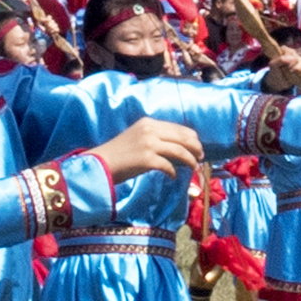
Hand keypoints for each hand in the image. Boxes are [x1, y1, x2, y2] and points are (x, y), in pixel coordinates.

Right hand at [83, 118, 204, 179]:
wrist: (100, 163)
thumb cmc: (119, 154)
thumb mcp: (138, 137)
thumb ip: (156, 138)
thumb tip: (178, 148)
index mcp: (149, 123)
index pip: (179, 128)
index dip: (192, 138)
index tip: (198, 148)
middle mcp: (150, 130)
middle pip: (183, 137)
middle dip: (196, 148)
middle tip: (200, 158)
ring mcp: (149, 144)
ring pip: (180, 151)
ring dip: (190, 161)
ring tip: (193, 168)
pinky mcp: (147, 159)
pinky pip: (169, 166)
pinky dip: (173, 172)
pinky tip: (173, 177)